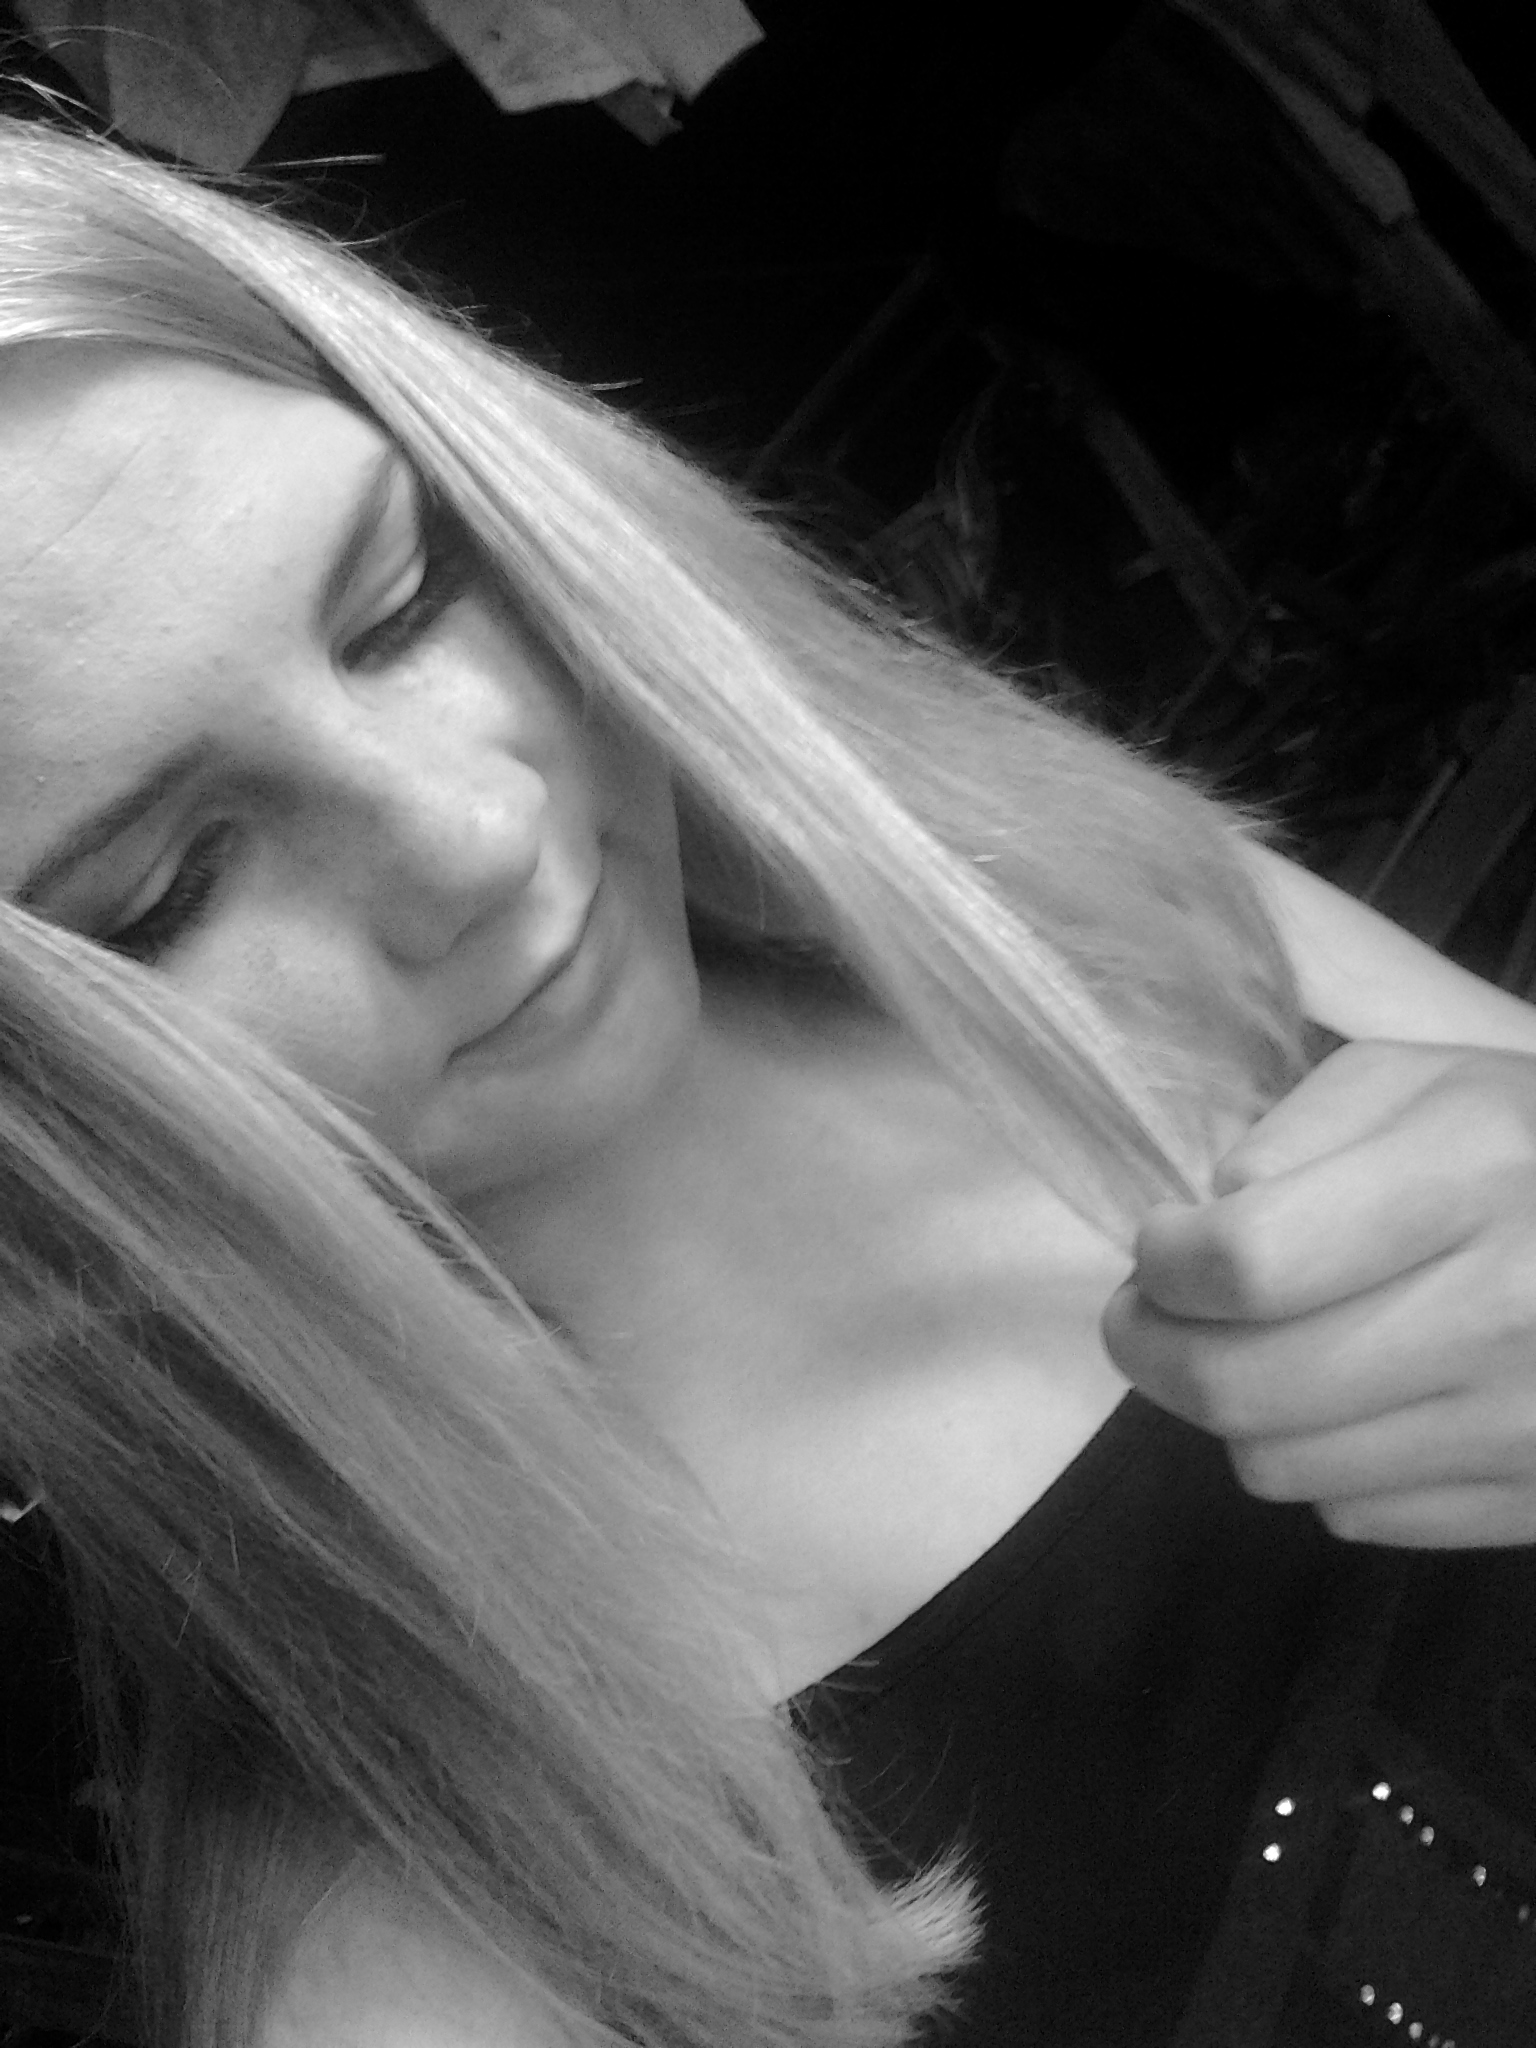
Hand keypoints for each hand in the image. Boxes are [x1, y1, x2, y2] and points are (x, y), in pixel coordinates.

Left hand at [1101, 1039, 1535, 1546]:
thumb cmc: (1521, 1146)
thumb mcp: (1414, 1084)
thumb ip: (1292, 1135)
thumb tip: (1203, 1228)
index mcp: (1471, 1175)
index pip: (1248, 1262)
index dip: (1166, 1262)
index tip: (1161, 1247)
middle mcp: (1505, 1310)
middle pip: (1242, 1386)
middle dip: (1154, 1348)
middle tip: (1148, 1316)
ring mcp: (1524, 1424)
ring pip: (1278, 1466)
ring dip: (1235, 1411)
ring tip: (1256, 1350)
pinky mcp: (1532, 1502)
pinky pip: (1353, 1514)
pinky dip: (1323, 1460)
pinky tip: (1354, 1397)